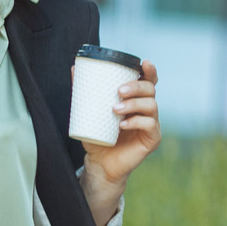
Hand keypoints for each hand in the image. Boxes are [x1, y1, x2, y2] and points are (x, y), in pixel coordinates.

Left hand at [81, 60, 157, 225]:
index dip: (149, 71)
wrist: (100, 161)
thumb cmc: (97, 135)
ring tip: (115, 109)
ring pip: (151, 106)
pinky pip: (150, 126)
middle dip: (136, 87)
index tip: (144, 63)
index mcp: (135, 99)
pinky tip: (123, 125)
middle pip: (150, 90)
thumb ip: (84, 91)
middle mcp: (146, 109)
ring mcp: (151, 124)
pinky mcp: (152, 139)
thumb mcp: (89, 111)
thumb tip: (74, 68)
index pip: (148, 81)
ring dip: (134, 104)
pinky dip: (137, 122)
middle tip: (119, 91)